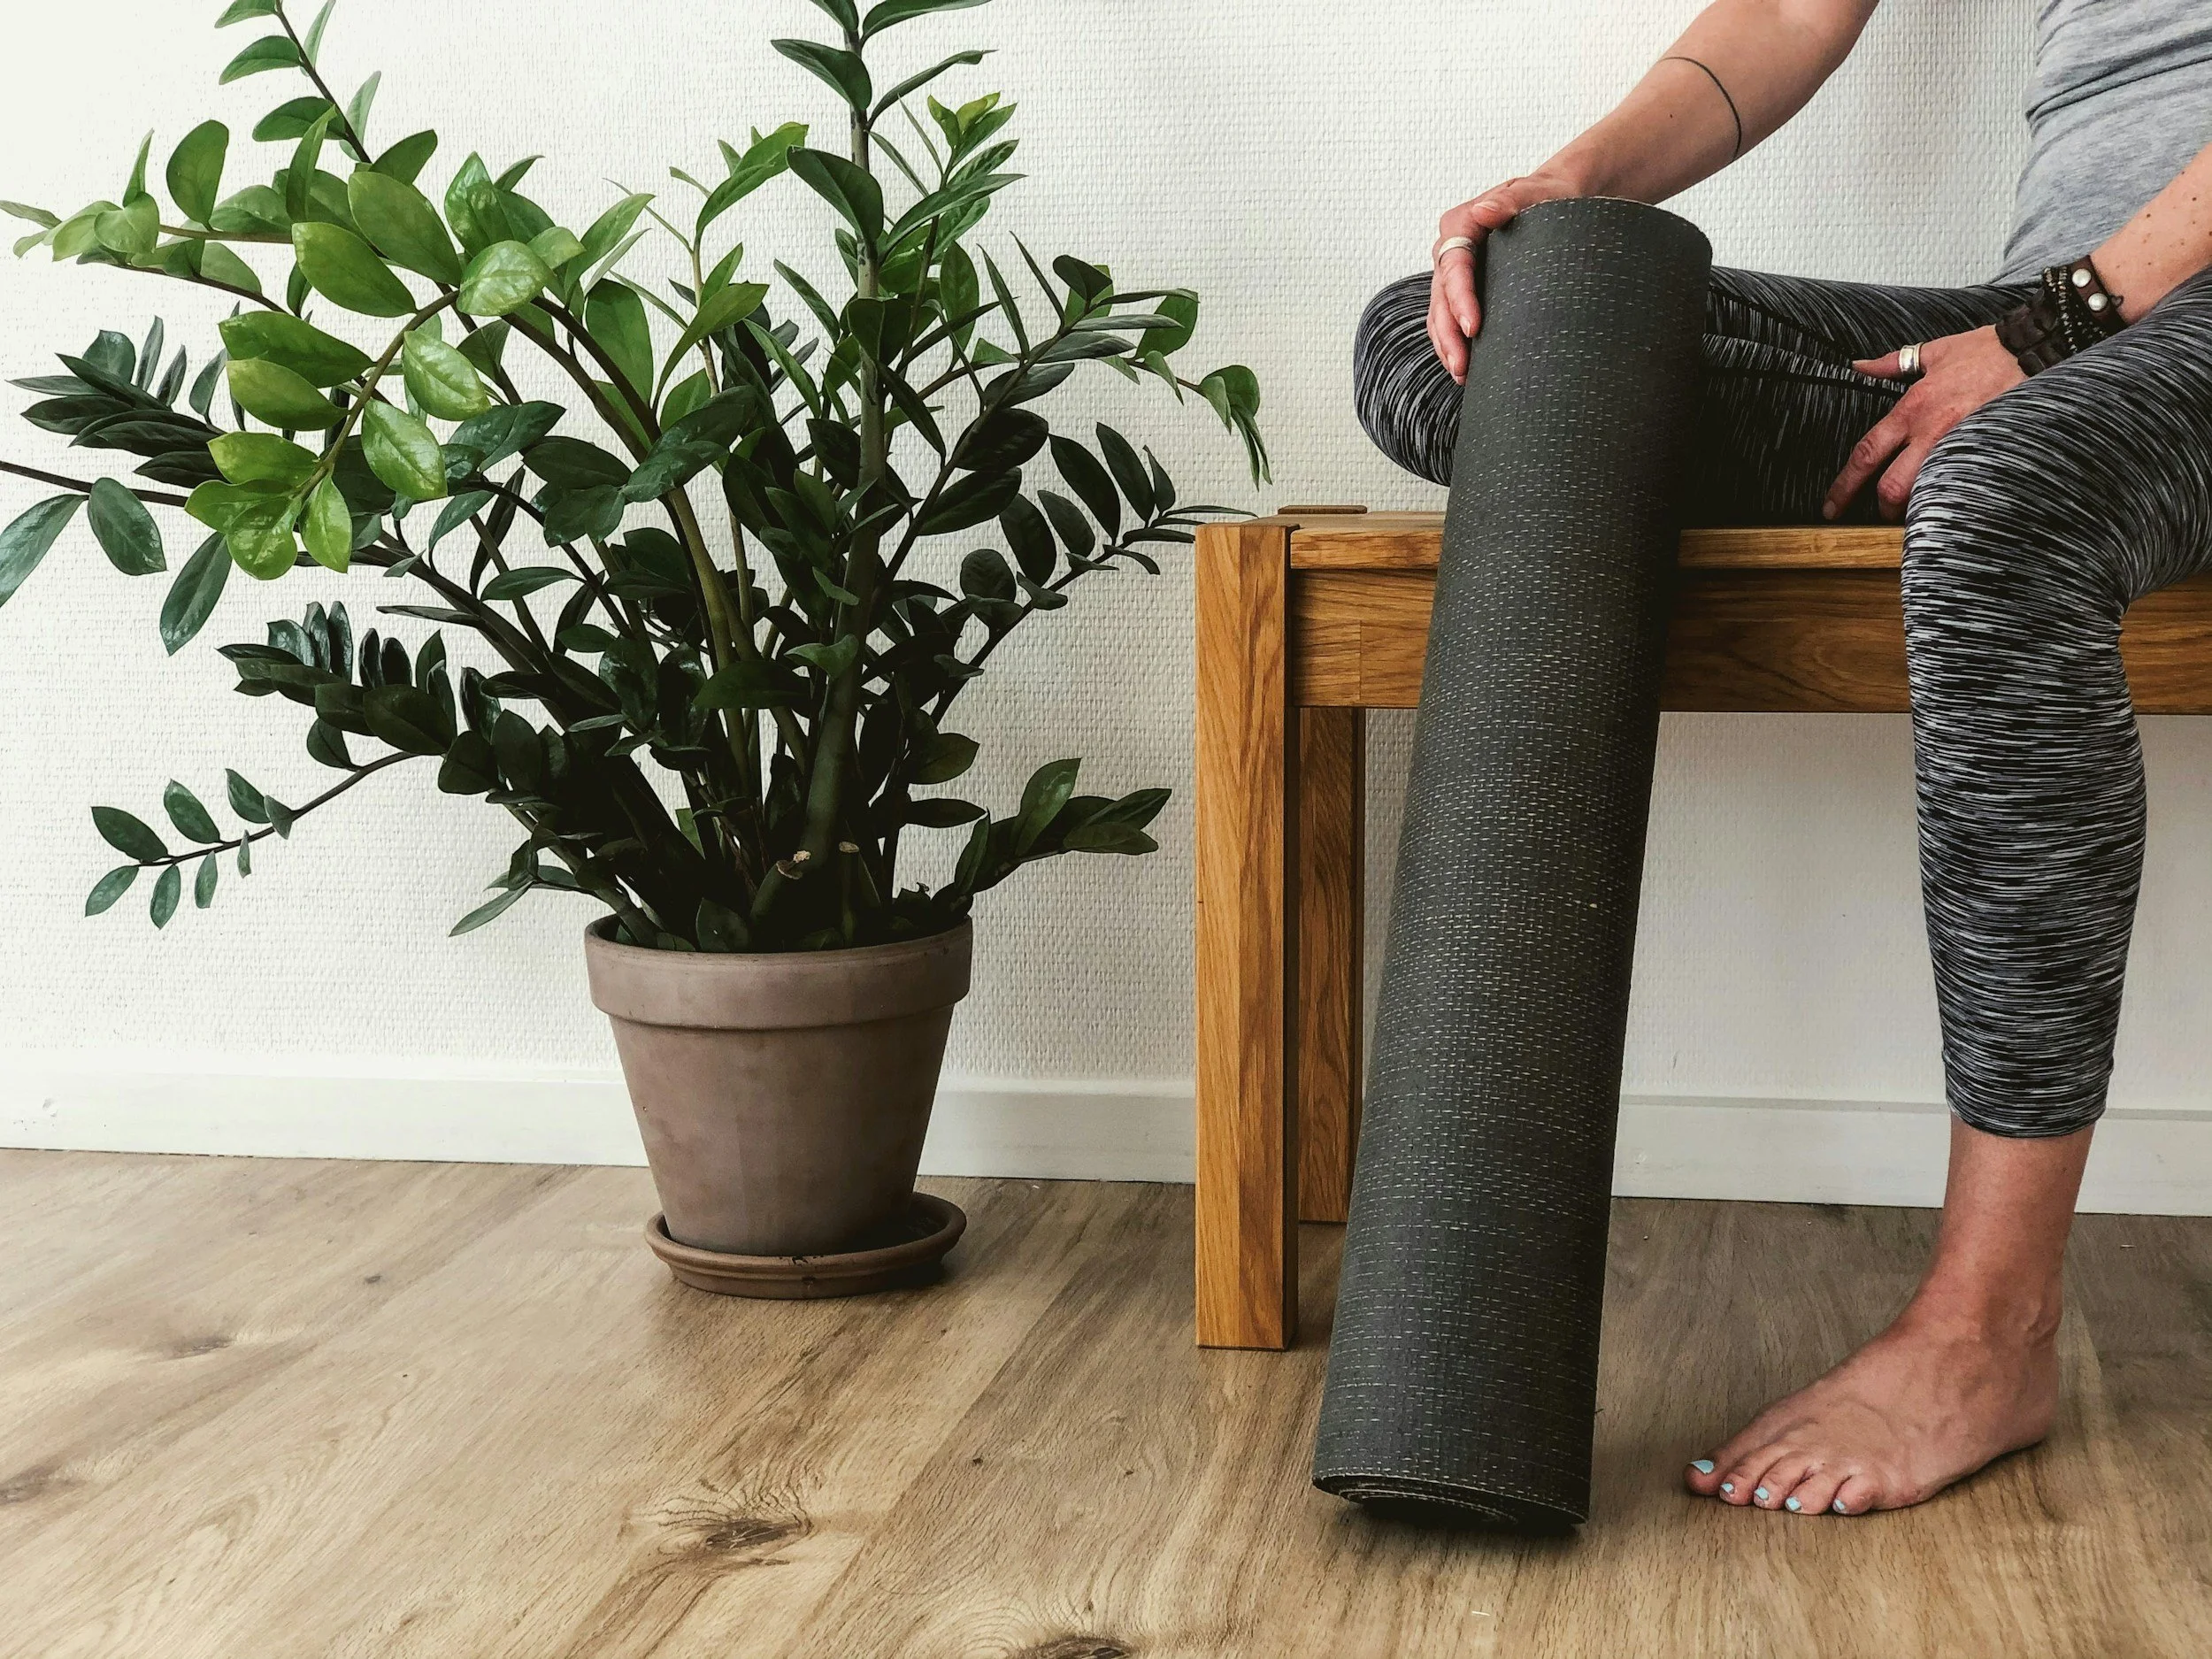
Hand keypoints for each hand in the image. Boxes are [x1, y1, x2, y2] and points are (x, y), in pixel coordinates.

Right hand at [1429, 172, 1581, 382]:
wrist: (1560, 199)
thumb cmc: (1551, 194)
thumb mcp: (1536, 191)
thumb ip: (1510, 199)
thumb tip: (1483, 211)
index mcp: (1462, 224)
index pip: (1453, 266)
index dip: (1459, 300)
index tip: (1473, 328)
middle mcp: (1452, 248)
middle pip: (1440, 296)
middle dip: (1448, 334)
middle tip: (1462, 366)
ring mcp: (1457, 271)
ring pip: (1440, 313)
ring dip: (1447, 346)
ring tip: (1462, 374)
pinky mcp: (1466, 289)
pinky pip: (1451, 319)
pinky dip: (1455, 343)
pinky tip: (1466, 368)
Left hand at [1823, 327, 2024, 520]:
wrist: (2033, 349)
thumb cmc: (1985, 351)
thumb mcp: (1933, 352)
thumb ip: (1891, 364)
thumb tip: (1859, 365)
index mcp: (1911, 409)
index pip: (1866, 454)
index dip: (1844, 485)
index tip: (1831, 506)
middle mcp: (1931, 432)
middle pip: (1893, 488)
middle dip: (1883, 508)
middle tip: (1882, 513)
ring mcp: (1960, 445)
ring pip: (1927, 493)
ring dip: (1917, 506)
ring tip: (1917, 508)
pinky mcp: (1987, 452)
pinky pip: (1961, 485)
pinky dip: (1951, 496)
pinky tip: (1949, 499)